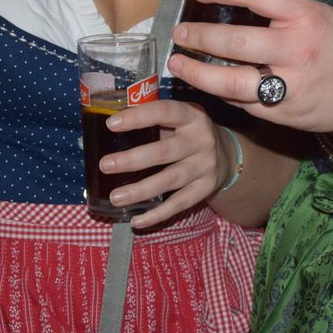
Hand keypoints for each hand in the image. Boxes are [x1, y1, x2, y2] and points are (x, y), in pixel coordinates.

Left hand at [102, 100, 231, 229]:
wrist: (227, 156)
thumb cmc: (189, 134)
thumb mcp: (180, 119)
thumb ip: (155, 121)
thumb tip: (109, 128)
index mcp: (192, 116)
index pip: (165, 112)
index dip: (138, 117)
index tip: (111, 124)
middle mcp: (201, 140)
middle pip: (164, 152)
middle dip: (133, 160)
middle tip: (106, 165)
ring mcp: (205, 167)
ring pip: (170, 180)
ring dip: (140, 190)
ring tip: (115, 197)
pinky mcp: (205, 189)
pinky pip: (179, 204)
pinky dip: (157, 214)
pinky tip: (136, 221)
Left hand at [167, 0, 332, 136]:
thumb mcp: (319, 14)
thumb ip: (281, 12)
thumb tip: (233, 2)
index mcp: (305, 16)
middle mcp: (296, 50)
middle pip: (234, 42)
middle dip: (198, 36)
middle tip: (180, 33)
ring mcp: (290, 86)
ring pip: (230, 82)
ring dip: (197, 73)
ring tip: (178, 64)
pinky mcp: (285, 114)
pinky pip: (243, 103)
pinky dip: (223, 92)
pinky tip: (209, 84)